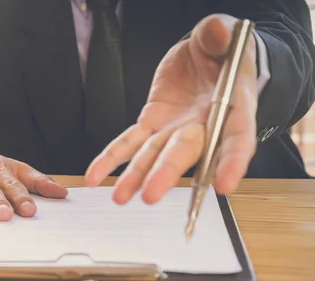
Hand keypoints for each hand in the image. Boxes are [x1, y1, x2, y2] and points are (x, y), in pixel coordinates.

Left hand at [85, 15, 257, 204]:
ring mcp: (175, 129)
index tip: (224, 184)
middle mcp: (203, 125)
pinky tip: (95, 176)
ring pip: (154, 155)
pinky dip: (111, 159)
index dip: (231, 161)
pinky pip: (129, 143)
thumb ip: (217, 34)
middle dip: (167, 173)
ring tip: (120, 197)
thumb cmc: (222, 51)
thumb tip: (217, 32)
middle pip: (185, 151)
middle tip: (151, 194)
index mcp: (232, 105)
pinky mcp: (151, 124)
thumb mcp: (221, 35)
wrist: (205, 57)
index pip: (237, 137)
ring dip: (136, 176)